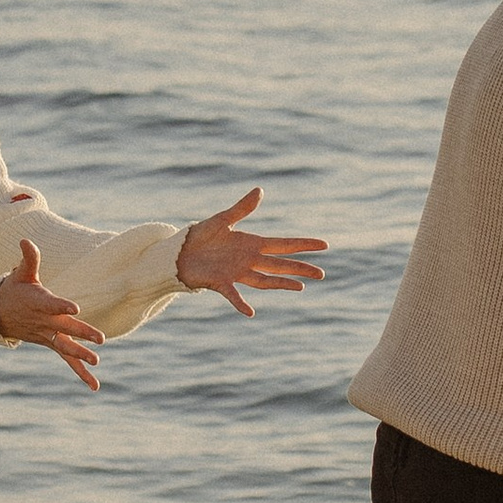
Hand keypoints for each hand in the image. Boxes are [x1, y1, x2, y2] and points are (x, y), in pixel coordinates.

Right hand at [0, 238, 105, 390]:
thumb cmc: (14, 289)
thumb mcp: (20, 273)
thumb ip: (28, 258)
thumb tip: (25, 240)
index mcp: (39, 302)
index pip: (52, 304)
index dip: (62, 305)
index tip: (75, 307)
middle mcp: (44, 322)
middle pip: (64, 328)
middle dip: (81, 333)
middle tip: (100, 339)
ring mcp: (48, 335)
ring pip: (65, 348)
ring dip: (81, 356)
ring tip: (96, 362)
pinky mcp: (51, 344)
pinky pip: (67, 360)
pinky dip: (80, 372)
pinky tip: (94, 385)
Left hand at [175, 186, 328, 316]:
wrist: (179, 253)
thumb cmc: (201, 236)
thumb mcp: (222, 220)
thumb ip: (242, 208)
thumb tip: (260, 190)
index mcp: (252, 244)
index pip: (283, 244)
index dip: (303, 245)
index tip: (324, 245)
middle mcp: (248, 260)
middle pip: (280, 265)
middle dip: (300, 268)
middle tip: (321, 274)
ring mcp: (236, 273)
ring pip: (265, 280)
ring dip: (281, 283)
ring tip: (300, 287)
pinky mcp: (220, 282)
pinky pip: (233, 294)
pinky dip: (241, 303)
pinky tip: (250, 312)